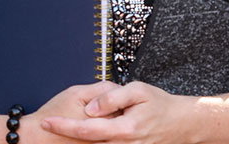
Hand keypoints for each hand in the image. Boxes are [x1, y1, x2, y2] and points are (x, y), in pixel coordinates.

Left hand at [39, 81, 195, 143]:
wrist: (182, 124)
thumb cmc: (161, 105)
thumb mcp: (138, 91)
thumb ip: (112, 98)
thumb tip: (91, 107)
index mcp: (125, 129)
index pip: (86, 129)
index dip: (64, 126)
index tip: (47, 122)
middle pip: (87, 143)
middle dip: (67, 136)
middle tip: (51, 124)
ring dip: (80, 140)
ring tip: (66, 130)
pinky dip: (94, 141)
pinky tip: (89, 134)